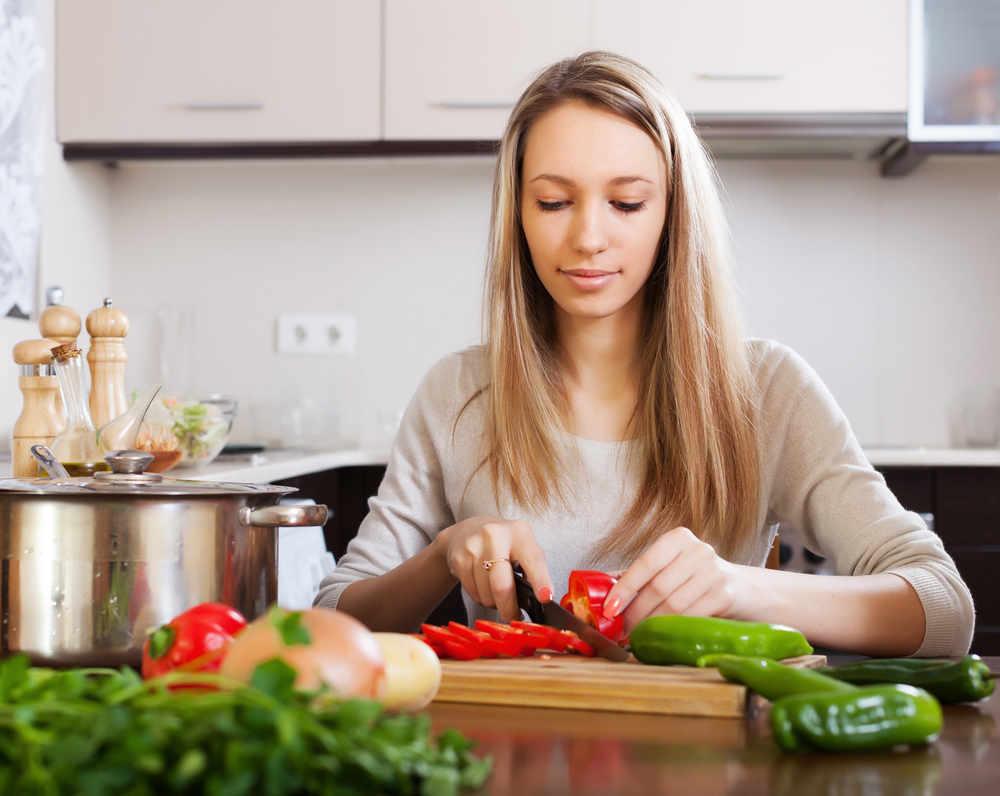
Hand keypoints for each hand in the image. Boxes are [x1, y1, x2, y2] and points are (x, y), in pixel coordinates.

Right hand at [434, 516, 553, 622]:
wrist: (465, 532)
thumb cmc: (502, 543)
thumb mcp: (522, 546)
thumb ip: (533, 568)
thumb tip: (540, 598)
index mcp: (518, 533)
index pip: (532, 559)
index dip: (540, 580)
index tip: (546, 597)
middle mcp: (495, 536)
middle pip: (502, 586)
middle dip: (510, 609)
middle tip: (514, 617)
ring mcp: (473, 547)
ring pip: (487, 594)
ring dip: (494, 603)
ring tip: (496, 592)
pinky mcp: (458, 559)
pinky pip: (473, 594)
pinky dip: (481, 598)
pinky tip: (483, 586)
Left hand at [602, 527, 747, 632]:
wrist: (741, 588)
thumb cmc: (695, 576)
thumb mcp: (670, 566)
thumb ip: (640, 573)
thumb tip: (603, 586)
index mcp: (678, 538)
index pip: (645, 563)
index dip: (624, 588)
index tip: (609, 608)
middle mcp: (698, 551)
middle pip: (657, 587)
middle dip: (634, 612)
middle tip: (620, 629)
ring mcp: (713, 573)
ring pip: (673, 604)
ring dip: (650, 624)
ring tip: (636, 634)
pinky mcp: (724, 595)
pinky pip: (690, 616)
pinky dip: (671, 628)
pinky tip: (660, 634)